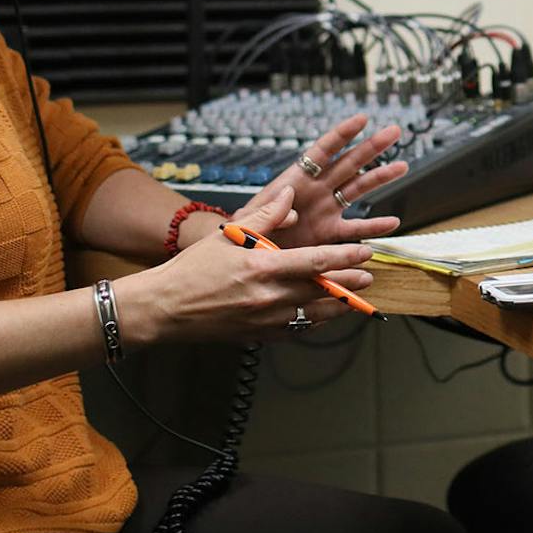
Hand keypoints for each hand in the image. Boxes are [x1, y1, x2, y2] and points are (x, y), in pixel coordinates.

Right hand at [117, 187, 375, 344]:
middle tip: (368, 278)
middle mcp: (268, 298)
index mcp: (262, 269)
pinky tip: (322, 316)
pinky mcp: (257, 336)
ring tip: (354, 299)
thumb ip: (264, 216)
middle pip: (321, 291)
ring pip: (313, 315)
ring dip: (337, 307)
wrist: (164, 307)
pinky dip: (312, 323)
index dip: (344, 258)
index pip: (315, 262)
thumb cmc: (192, 269)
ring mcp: (264, 321)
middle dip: (348, 284)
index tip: (365, 254)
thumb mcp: (227, 235)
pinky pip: (295, 331)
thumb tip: (290, 196)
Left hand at [245, 113, 410, 248]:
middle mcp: (316, 191)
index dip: (342, 134)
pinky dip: (374, 227)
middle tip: (394, 131)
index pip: (322, 151)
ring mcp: (325, 211)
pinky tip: (392, 223)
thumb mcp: (249, 219)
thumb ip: (269, 210)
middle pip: (349, 164)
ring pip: (358, 190)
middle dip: (372, 147)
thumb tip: (291, 204)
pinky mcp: (329, 234)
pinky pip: (356, 229)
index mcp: (295, 180)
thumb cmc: (243, 234)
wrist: (245, 258)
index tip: (362, 119)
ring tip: (402, 167)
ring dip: (380, 178)